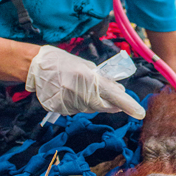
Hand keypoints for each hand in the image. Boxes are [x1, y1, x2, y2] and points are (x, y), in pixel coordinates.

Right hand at [26, 45, 145, 117]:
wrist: (36, 66)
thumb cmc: (63, 62)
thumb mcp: (86, 66)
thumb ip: (103, 80)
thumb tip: (119, 91)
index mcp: (87, 77)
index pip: (113, 94)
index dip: (127, 104)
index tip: (139, 113)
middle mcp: (78, 92)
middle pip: (103, 106)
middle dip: (112, 104)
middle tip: (114, 99)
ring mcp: (68, 102)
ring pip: (90, 109)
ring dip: (93, 102)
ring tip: (83, 89)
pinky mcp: (60, 108)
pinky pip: (77, 110)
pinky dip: (80, 104)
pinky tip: (72, 94)